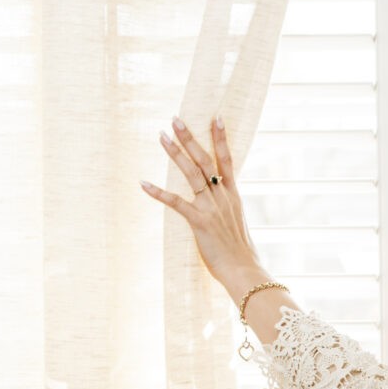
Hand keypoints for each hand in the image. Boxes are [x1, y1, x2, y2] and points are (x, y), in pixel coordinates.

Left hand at [141, 114, 260, 290]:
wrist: (244, 271)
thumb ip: (228, 210)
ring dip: (176, 153)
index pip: (227, 160)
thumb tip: (222, 206)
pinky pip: (176, 203)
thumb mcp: (237, 225)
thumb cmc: (241, 254)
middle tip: (176, 119)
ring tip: (162, 136)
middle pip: (206, 160)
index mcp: (233, 196)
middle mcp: (223, 197)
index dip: (221, 138)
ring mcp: (212, 208)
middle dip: (190, 138)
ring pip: (192, 174)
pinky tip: (143, 183)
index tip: (215, 117)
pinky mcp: (200, 222)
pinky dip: (159, 192)